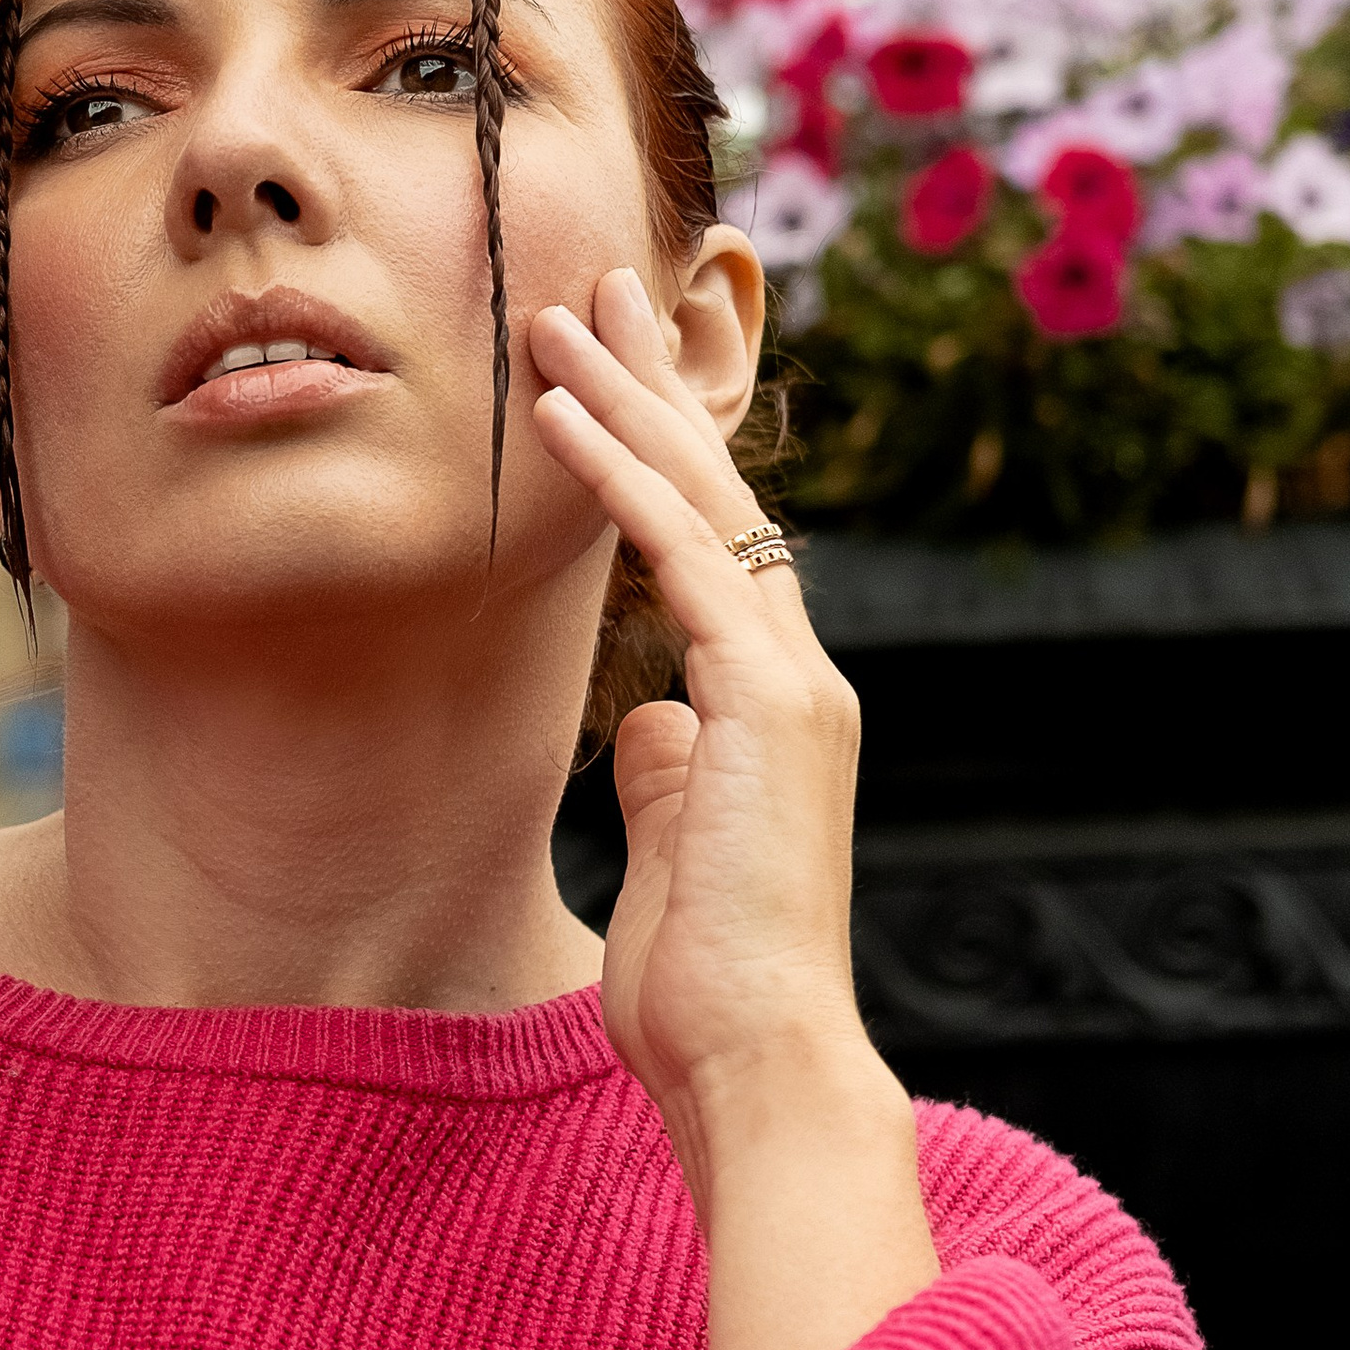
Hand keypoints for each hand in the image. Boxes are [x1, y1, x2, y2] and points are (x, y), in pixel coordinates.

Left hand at [528, 270, 869, 1149]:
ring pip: (705, 498)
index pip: (715, 546)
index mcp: (771, 710)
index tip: (608, 372)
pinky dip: (617, 475)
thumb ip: (666, 783)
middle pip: (719, 492)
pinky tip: (556, 410)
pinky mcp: (765, 702)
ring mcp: (789, 683)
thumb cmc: (705, 991)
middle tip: (597, 285)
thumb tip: (647, 725)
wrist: (760, 1064)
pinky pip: (683, 555)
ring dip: (625, 396)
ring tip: (557, 311)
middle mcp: (793, 676)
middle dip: (652, 382)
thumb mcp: (667, 862)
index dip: (661, 451)